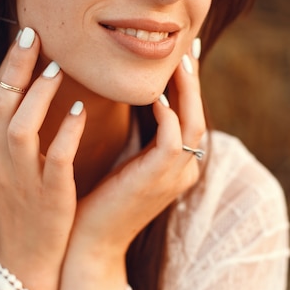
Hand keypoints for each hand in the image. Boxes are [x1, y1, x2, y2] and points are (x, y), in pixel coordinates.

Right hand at [0, 28, 85, 289]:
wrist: (25, 259)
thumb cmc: (22, 208)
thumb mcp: (7, 169)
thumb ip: (13, 135)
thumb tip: (28, 96)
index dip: (7, 67)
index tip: (24, 37)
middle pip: (0, 104)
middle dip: (15, 68)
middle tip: (34, 33)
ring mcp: (19, 180)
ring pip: (21, 127)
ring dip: (38, 95)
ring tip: (57, 68)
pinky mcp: (47, 196)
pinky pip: (54, 157)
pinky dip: (65, 131)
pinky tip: (78, 110)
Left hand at [57, 44, 205, 289]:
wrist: (90, 241)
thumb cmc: (102, 199)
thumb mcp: (126, 158)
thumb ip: (138, 130)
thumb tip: (136, 93)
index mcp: (178, 166)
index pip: (190, 118)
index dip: (188, 87)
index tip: (181, 57)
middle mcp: (185, 170)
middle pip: (198, 115)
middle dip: (193, 81)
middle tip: (186, 49)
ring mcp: (176, 176)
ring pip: (193, 122)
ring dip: (185, 90)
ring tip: (177, 61)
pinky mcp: (160, 179)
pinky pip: (173, 137)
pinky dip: (168, 113)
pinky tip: (154, 94)